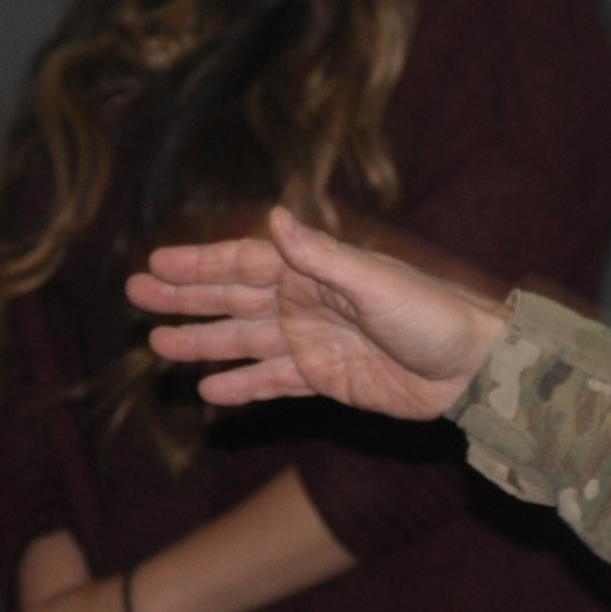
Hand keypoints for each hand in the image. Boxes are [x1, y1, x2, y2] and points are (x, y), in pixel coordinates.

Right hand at [130, 206, 508, 414]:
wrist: (474, 368)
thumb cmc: (433, 315)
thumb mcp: (375, 283)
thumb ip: (321, 257)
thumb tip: (275, 218)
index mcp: (316, 271)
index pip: (245, 263)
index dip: (199, 264)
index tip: (154, 265)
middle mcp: (308, 302)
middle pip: (234, 298)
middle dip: (186, 299)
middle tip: (136, 299)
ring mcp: (314, 342)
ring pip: (245, 341)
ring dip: (204, 344)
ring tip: (159, 349)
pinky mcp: (327, 379)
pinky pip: (273, 383)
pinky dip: (242, 386)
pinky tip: (209, 393)